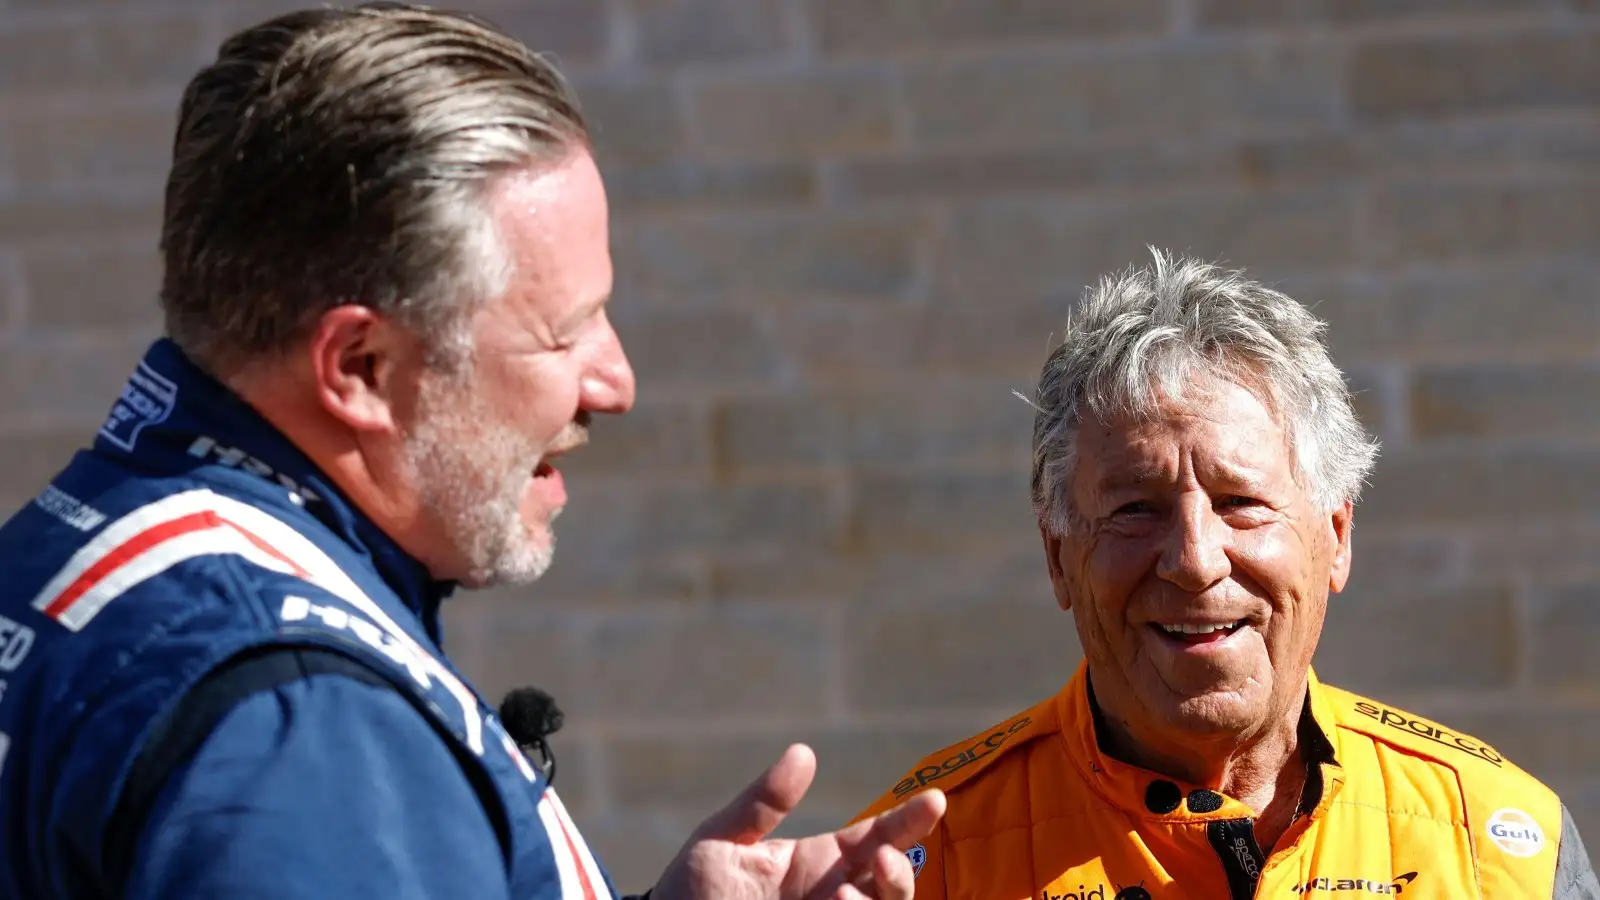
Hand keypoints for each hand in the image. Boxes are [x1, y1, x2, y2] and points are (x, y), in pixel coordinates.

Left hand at [650, 744, 945, 899]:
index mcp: (817, 864)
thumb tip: (804, 752)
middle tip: (885, 858)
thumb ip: (762, 803)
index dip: (908, 820)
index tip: (934, 800)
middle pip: (892, 887)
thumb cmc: (691, 892)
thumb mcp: (722, 841)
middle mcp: (832, 898)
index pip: (876, 839)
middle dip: (901, 874)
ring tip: (843, 894)